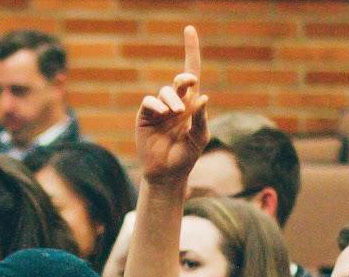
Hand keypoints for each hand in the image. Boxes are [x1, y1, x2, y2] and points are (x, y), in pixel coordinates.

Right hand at [135, 26, 207, 187]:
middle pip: (180, 79)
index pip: (191, 71)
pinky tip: (162, 114)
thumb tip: (203, 95)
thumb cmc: (187, 155)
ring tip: (175, 113)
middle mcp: (175, 102)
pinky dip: (156, 104)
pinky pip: (149, 102)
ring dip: (172, 99)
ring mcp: (159, 109)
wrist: (167, 173)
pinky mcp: (145, 116)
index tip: (189, 29)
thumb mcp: (200, 137)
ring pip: (164, 91)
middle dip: (185, 78)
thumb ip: (202, 117)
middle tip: (189, 84)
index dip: (191, 50)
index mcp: (191, 103)